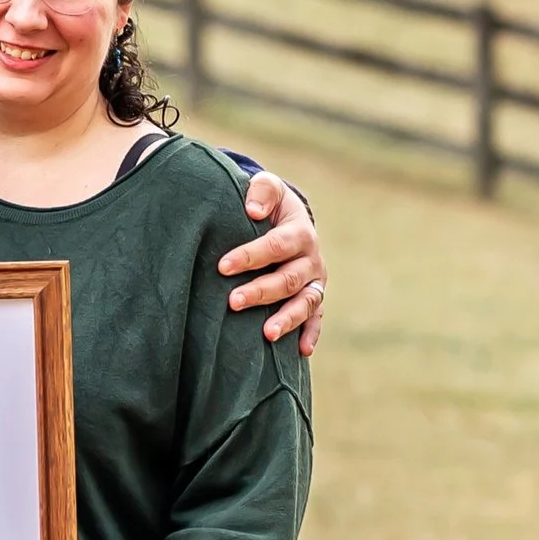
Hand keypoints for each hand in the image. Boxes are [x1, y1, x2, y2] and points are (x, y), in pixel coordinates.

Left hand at [217, 169, 326, 353]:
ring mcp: (314, 282)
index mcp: (300, 232)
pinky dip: (311, 334)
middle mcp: (311, 259)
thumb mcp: (268, 187)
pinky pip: (316, 319)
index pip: (276, 245)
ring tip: (267, 334)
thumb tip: (251, 209)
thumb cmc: (269, 205)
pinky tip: (301, 351)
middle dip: (261, 291)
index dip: (249, 256)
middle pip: (288, 279)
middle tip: (233, 301)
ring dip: (287, 319)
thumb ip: (261, 191)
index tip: (222, 266)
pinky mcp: (314, 298)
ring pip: (305, 303)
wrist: (289, 219)